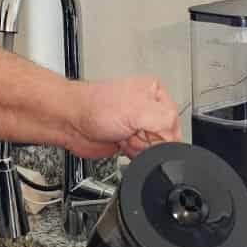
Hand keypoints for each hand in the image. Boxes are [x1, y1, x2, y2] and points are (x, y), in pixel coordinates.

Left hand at [67, 76, 181, 158]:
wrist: (71, 121)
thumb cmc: (94, 106)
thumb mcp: (138, 110)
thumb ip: (164, 122)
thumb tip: (175, 138)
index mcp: (155, 91)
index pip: (174, 120)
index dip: (161, 131)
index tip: (145, 128)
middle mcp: (147, 107)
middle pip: (164, 136)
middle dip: (148, 140)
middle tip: (131, 130)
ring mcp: (137, 124)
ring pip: (153, 148)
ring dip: (138, 147)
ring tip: (123, 134)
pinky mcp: (128, 140)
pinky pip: (141, 154)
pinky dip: (132, 153)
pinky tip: (120, 142)